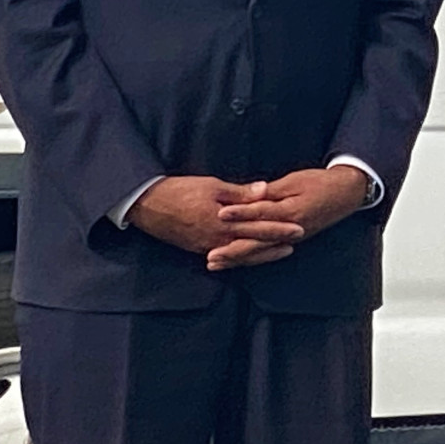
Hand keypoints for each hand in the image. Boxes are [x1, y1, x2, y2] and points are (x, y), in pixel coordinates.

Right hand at [125, 175, 305, 256]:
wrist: (146, 205)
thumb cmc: (178, 191)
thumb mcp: (211, 186)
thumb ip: (239, 192)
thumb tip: (265, 190)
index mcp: (223, 222)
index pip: (258, 226)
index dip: (279, 227)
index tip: (298, 227)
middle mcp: (217, 239)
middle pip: (253, 243)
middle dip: (276, 243)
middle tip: (298, 241)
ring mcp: (207, 246)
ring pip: (241, 254)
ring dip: (261, 253)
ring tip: (281, 252)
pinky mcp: (198, 248)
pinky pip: (225, 256)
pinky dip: (241, 257)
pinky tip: (250, 257)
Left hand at [208, 167, 368, 270]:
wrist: (346, 194)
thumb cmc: (320, 183)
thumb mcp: (295, 181)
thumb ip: (271, 192)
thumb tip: (250, 195)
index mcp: (291, 212)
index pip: (260, 214)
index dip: (239, 214)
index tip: (219, 214)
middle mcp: (290, 231)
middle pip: (257, 243)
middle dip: (232, 250)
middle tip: (210, 257)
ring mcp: (291, 238)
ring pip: (260, 252)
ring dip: (237, 259)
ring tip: (215, 264)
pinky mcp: (291, 240)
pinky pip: (267, 252)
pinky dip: (250, 257)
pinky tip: (235, 261)